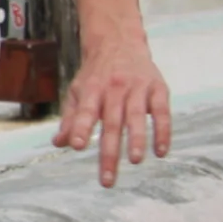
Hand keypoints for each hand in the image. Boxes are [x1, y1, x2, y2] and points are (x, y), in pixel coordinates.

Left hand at [53, 34, 172, 185]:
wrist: (119, 42)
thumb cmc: (95, 74)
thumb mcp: (77, 90)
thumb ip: (70, 118)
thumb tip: (59, 143)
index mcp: (91, 89)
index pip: (85, 111)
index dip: (80, 127)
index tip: (77, 146)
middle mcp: (114, 88)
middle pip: (111, 122)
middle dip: (109, 152)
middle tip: (107, 179)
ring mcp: (137, 88)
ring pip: (136, 117)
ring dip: (136, 139)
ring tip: (134, 160)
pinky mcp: (158, 88)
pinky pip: (162, 112)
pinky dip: (163, 131)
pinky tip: (161, 151)